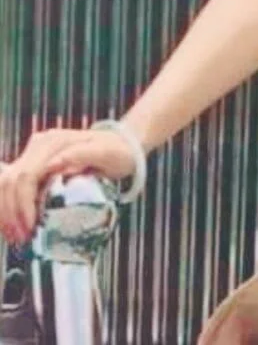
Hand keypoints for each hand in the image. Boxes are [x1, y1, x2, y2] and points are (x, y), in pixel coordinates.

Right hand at [0, 128, 135, 245]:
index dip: (23, 204)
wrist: (122, 144)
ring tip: (16, 235)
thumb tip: (52, 165)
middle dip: (12, 212)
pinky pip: (12, 184)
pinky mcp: (34, 163)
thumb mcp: (105, 153)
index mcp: (54, 142)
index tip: (30, 228)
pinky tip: (13, 223)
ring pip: (6, 182)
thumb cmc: (117, 151)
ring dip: (6, 210)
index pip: (26, 176)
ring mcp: (35, 153)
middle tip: (21, 238)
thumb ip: (80, 155)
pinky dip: (8, 205)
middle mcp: (40, 145)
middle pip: (12, 180)